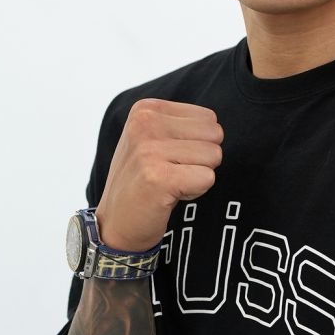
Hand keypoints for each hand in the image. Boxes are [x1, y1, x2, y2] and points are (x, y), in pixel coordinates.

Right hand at [95, 99, 223, 251]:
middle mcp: (144, 124)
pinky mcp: (158, 177)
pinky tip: (168, 196)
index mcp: (146, 109)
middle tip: (171, 173)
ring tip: (168, 184)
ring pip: (214, 156)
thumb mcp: (155, 139)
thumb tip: (219, 128)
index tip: (169, 158)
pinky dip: (194, 192)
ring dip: (197, 176)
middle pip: (214, 135)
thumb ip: (183, 125)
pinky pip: (207, 178)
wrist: (115, 225)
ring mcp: (148, 150)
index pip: (209, 118)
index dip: (197, 144)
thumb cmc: (143, 181)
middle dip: (201, 159)